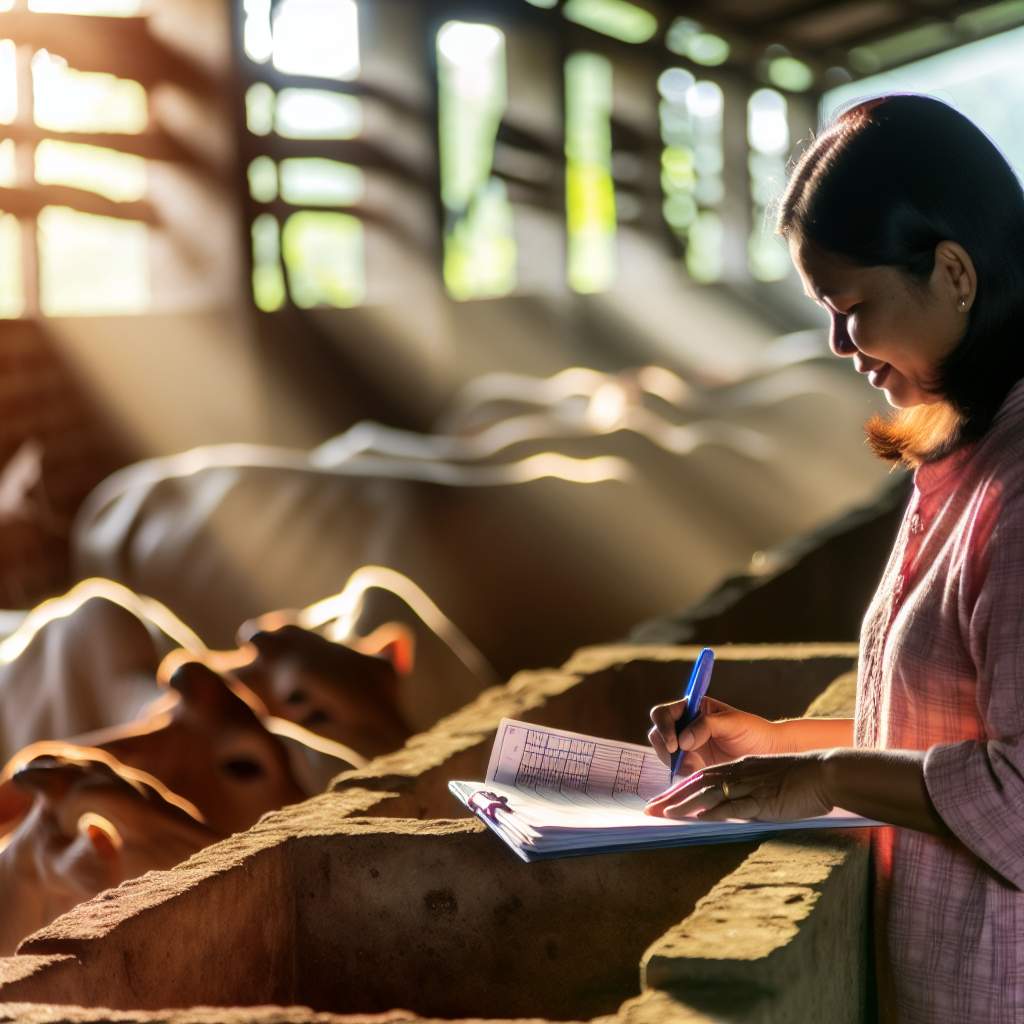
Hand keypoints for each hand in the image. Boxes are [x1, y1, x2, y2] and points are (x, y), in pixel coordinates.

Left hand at [644, 752, 832, 821]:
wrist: (825, 773)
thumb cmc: (800, 779)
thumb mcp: (766, 779)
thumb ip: (746, 791)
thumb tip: (729, 809)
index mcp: (739, 767)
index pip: (700, 777)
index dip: (678, 788)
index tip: (660, 801)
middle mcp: (739, 773)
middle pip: (698, 783)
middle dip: (671, 797)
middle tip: (649, 809)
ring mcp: (750, 785)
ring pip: (709, 793)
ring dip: (684, 804)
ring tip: (664, 814)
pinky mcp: (763, 799)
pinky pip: (734, 806)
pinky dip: (714, 812)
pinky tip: (698, 819)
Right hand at [648, 696, 780, 775]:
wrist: (768, 755)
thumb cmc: (754, 732)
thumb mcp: (732, 722)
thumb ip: (706, 725)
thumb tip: (683, 740)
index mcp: (693, 709)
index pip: (664, 713)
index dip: (663, 726)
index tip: (675, 744)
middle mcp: (686, 726)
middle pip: (657, 733)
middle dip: (664, 746)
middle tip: (680, 759)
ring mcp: (687, 747)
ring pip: (663, 753)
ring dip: (673, 761)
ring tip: (695, 766)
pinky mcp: (692, 765)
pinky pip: (675, 769)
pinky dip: (681, 772)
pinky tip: (698, 773)